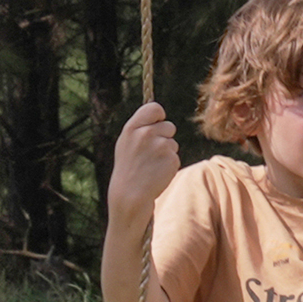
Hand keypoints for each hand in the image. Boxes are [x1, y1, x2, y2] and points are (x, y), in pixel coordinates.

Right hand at [106, 100, 179, 221]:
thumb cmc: (128, 166)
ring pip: (173, 142)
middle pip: (169, 126)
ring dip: (166, 152)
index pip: (155, 108)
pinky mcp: (172, 159)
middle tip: (149, 153)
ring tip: (151, 164)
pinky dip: (169, 164)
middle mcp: (146, 134)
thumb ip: (141, 126)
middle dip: (164, 137)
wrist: (130, 194)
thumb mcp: (127, 142)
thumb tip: (157, 110)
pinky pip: (176, 156)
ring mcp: (160, 146)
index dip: (159, 116)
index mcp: (133, 128)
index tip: (156, 124)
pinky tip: (157, 172)